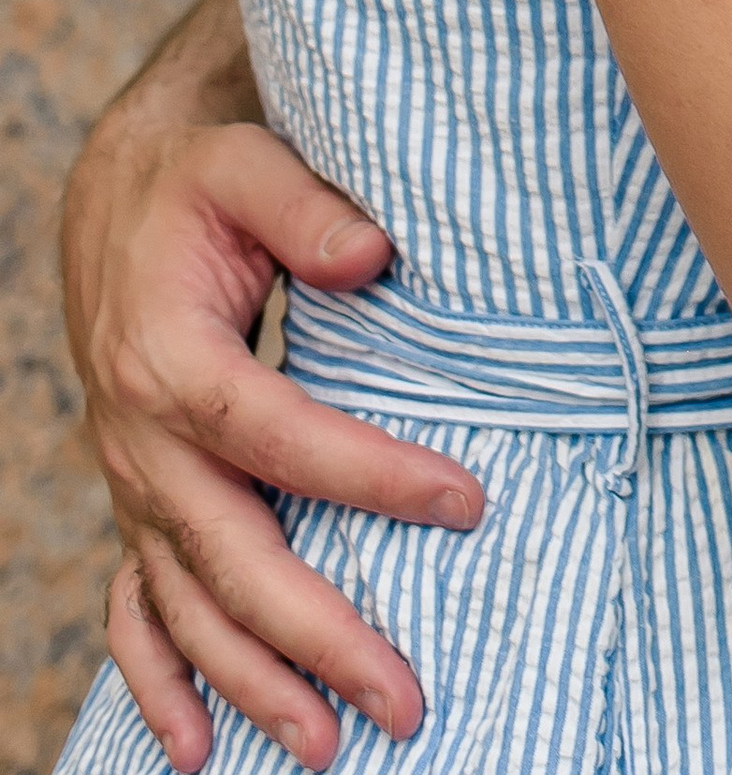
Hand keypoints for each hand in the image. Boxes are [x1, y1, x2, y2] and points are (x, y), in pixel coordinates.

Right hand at [66, 107, 480, 767]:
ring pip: (188, 606)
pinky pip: (138, 608)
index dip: (372, 476)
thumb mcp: (247, 162)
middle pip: (232, 560)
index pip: (282, 439)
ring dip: (253, 684)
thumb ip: (306, 208)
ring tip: (325, 746)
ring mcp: (134, 483)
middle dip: (317, 638)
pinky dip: (161, 681)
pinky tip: (197, 746)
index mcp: (172, 363)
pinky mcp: (138, 500)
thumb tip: (373, 257)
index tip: (465, 501)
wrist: (119, 198)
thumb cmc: (199, 179)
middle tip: (402, 699)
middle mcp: (143, 442)